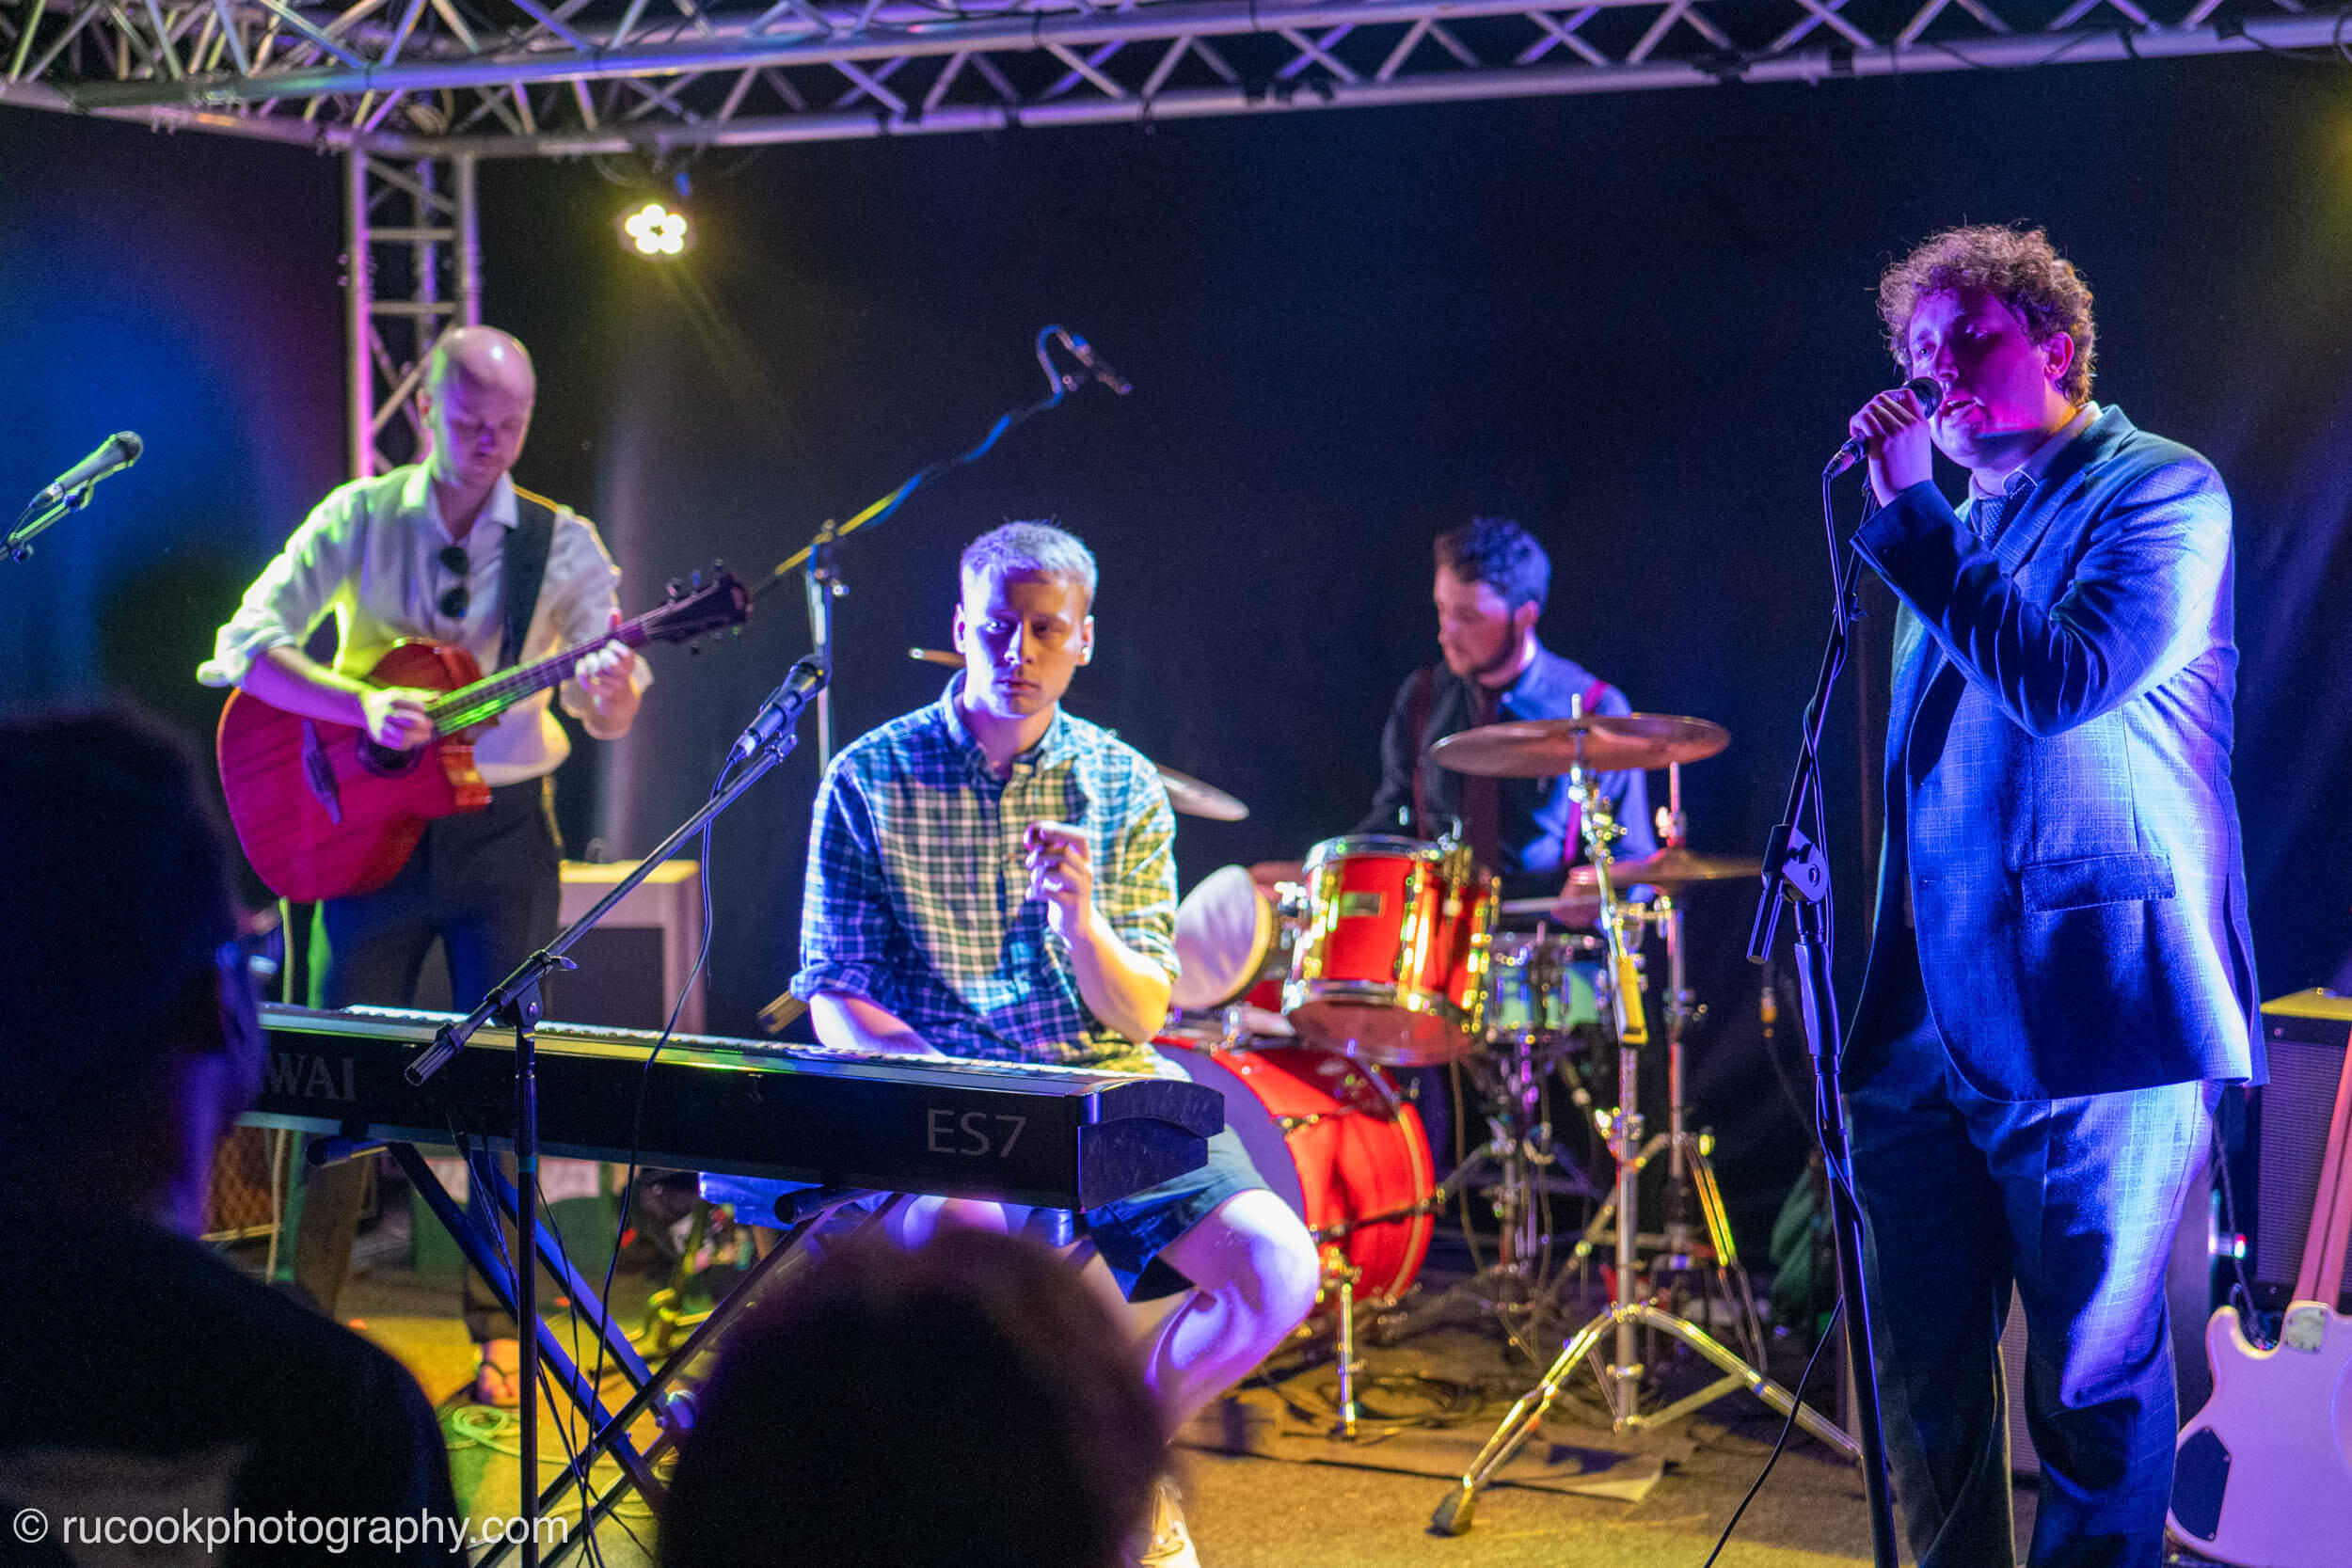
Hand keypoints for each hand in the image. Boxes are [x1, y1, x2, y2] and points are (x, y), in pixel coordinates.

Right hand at [359, 686, 434, 749]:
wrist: (365, 707)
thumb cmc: (390, 700)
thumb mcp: (403, 692)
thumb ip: (421, 695)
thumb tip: (439, 696)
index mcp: (392, 700)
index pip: (411, 705)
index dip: (421, 710)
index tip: (425, 712)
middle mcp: (386, 713)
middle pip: (408, 722)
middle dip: (423, 725)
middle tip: (430, 725)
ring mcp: (381, 726)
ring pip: (403, 736)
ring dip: (418, 737)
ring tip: (427, 736)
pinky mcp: (378, 736)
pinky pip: (396, 744)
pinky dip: (408, 744)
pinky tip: (413, 741)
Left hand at [573, 610, 637, 705]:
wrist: (617, 694)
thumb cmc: (614, 663)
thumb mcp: (616, 646)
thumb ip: (615, 628)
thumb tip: (614, 610)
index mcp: (630, 660)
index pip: (624, 653)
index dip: (612, 647)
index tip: (610, 646)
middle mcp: (625, 674)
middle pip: (609, 663)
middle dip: (600, 657)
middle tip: (599, 655)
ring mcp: (615, 685)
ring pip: (597, 672)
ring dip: (590, 664)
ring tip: (592, 662)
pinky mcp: (604, 694)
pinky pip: (589, 682)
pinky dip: (582, 673)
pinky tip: (581, 665)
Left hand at [1024, 820, 1096, 942]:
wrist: (1075, 924)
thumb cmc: (1060, 889)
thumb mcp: (1055, 867)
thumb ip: (1045, 849)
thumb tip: (1029, 835)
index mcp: (1084, 859)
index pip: (1080, 837)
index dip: (1060, 830)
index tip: (1040, 832)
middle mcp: (1086, 871)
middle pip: (1064, 852)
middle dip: (1041, 854)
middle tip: (1028, 863)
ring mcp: (1081, 888)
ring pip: (1059, 869)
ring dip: (1037, 872)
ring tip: (1032, 880)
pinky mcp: (1072, 904)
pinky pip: (1050, 892)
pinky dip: (1034, 891)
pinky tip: (1029, 895)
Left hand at [1848, 384, 1936, 503]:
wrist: (1910, 497)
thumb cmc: (1910, 479)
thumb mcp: (1919, 449)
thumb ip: (1908, 433)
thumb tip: (1884, 424)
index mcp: (1922, 425)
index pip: (1906, 394)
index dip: (1887, 397)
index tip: (1878, 410)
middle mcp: (1911, 425)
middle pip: (1883, 399)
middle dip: (1869, 409)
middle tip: (1864, 425)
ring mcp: (1897, 432)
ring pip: (1872, 407)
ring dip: (1861, 417)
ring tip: (1859, 431)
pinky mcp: (1882, 441)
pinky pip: (1863, 419)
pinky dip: (1855, 423)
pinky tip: (1855, 434)